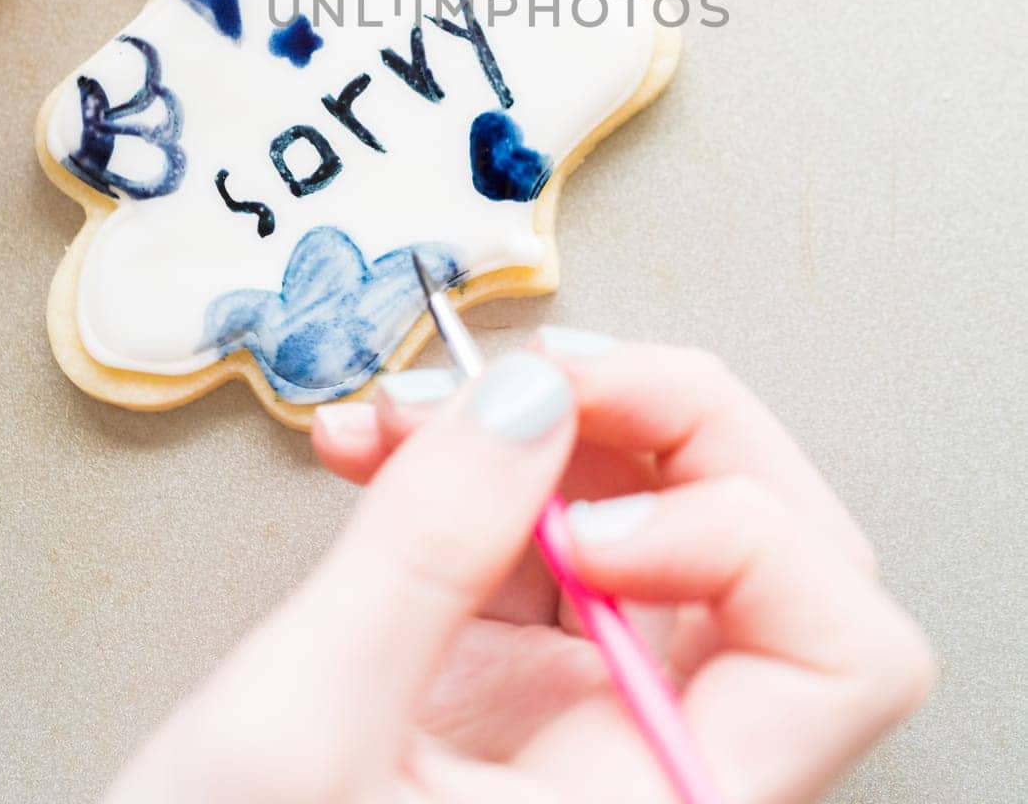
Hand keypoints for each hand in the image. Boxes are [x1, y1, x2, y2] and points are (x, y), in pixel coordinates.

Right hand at [103, 342, 933, 802]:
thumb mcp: (295, 736)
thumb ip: (422, 552)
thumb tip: (528, 398)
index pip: (841, 646)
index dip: (743, 532)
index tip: (586, 518)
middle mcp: (645, 759)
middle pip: (771, 541)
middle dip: (660, 422)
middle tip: (540, 378)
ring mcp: (583, 714)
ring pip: (661, 511)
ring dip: (550, 423)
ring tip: (420, 408)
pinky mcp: (513, 677)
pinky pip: (546, 528)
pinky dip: (477, 463)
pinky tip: (386, 446)